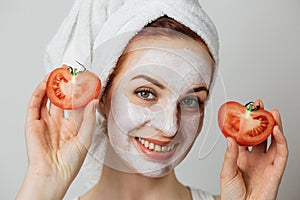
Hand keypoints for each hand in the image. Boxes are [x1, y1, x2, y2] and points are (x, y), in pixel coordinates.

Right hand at [17, 77, 97, 198]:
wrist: (54, 174)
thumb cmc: (70, 162)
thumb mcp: (85, 137)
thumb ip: (89, 117)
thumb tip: (94, 100)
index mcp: (72, 127)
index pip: (76, 105)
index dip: (79, 93)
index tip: (85, 81)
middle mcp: (58, 122)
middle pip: (61, 99)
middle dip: (64, 86)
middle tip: (69, 72)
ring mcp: (45, 122)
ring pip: (47, 99)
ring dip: (51, 86)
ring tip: (57, 73)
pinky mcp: (33, 124)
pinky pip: (35, 105)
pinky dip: (39, 93)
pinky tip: (45, 84)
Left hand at [220, 100, 287, 199]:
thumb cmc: (232, 195)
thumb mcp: (226, 172)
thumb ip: (230, 155)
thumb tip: (230, 137)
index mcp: (243, 156)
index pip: (246, 135)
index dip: (247, 123)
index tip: (244, 111)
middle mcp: (256, 157)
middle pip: (262, 135)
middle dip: (262, 120)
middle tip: (260, 106)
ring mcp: (267, 163)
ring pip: (274, 140)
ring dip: (275, 126)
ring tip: (272, 113)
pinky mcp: (276, 170)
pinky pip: (281, 153)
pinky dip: (281, 140)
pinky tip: (276, 129)